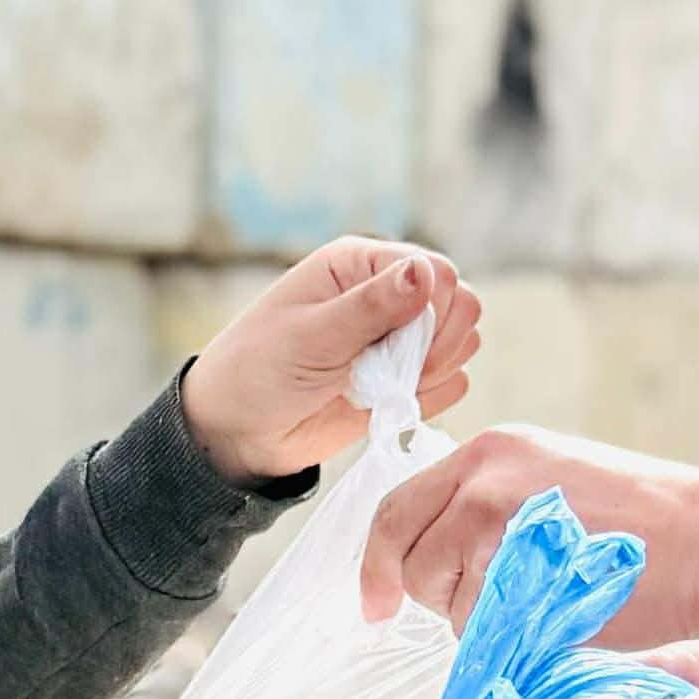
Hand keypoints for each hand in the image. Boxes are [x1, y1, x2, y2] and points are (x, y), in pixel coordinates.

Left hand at [179, 238, 481, 483]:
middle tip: (390, 371)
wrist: (236, 433)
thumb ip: (371, 307)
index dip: (434, 309)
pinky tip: (384, 404)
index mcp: (360, 265)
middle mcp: (386, 295)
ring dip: (433, 371)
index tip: (399, 343)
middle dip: (438, 343)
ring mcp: (398, 339)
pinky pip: (450, 383)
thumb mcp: (309, 337)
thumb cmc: (257, 372)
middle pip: (461, 305)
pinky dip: (428, 397)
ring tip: (379, 387)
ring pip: (462, 344)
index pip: (438, 271)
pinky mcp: (403, 379)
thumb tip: (426, 272)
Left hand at [359, 424, 698, 645]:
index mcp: (490, 451)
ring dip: (483, 621)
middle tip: (505, 601)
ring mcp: (496, 525)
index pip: (398, 509)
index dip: (378, 564)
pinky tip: (558, 617)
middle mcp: (481, 480)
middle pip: (413, 561)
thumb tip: (443, 556)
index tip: (376, 602)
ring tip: (549, 601)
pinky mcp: (517, 573)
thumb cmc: (649, 524)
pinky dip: (509, 640)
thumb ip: (491, 505)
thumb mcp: (555, 481)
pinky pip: (480, 628)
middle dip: (443, 597)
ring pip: (446, 602)